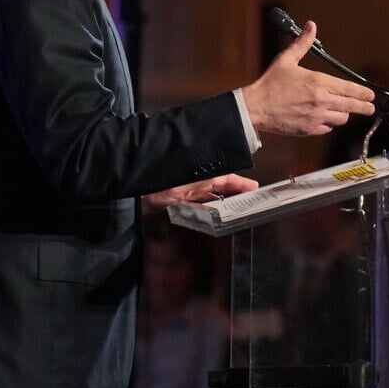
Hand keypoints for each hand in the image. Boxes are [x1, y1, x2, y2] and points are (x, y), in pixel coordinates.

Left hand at [141, 173, 258, 214]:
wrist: (134, 191)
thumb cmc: (159, 181)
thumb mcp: (191, 182)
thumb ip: (212, 181)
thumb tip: (235, 180)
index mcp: (201, 172)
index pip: (227, 177)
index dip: (241, 183)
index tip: (255, 188)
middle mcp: (195, 179)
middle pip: (220, 186)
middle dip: (234, 192)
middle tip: (248, 200)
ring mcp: (186, 190)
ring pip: (210, 197)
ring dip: (221, 203)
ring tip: (235, 209)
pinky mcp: (176, 201)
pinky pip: (197, 206)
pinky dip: (206, 210)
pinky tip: (212, 216)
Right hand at [240, 20, 374, 136]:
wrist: (256, 107)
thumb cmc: (270, 83)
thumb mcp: (286, 59)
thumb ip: (302, 43)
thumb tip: (311, 26)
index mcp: (318, 82)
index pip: (351, 89)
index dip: (364, 93)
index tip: (371, 94)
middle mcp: (321, 100)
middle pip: (353, 106)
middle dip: (365, 106)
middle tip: (370, 107)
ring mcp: (316, 117)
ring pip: (342, 118)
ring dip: (344, 114)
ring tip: (343, 110)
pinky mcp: (310, 129)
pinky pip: (328, 128)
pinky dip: (329, 123)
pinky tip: (325, 118)